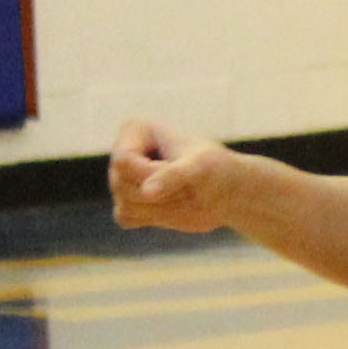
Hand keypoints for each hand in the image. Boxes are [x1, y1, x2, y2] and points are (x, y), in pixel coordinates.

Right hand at [110, 118, 236, 233]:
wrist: (226, 191)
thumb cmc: (215, 169)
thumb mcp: (200, 167)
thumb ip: (173, 176)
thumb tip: (147, 193)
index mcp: (135, 130)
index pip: (123, 160)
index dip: (150, 174)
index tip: (181, 173)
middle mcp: (122, 152)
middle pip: (121, 185)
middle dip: (161, 193)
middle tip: (189, 186)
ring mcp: (122, 178)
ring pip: (124, 205)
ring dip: (161, 207)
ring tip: (184, 194)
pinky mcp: (127, 202)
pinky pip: (126, 218)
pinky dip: (153, 218)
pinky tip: (172, 205)